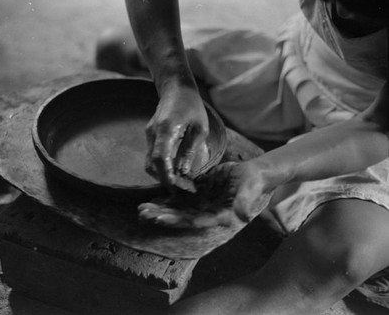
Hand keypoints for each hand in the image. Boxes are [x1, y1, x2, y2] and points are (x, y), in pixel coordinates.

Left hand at [138, 161, 273, 227]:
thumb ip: (245, 202)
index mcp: (217, 217)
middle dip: (161, 216)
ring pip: (177, 209)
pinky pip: (180, 197)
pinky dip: (167, 197)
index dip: (176, 220)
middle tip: (142, 213)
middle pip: (180, 217)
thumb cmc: (254, 182)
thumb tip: (245, 215)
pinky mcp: (199, 193)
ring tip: (141, 208)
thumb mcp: (250, 190)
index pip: (193, 221)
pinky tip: (153, 197)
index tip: (159, 218)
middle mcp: (206, 213)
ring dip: (160, 209)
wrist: (254, 174)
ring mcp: (201, 204)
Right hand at [146, 82, 208, 189]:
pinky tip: (174, 167)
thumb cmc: (192, 106)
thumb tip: (184, 173)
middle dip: (163, 178)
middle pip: (151, 164)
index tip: (174, 188)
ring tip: (179, 179)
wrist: (176, 87)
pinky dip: (161, 165)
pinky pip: (153, 155)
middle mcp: (153, 133)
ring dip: (161, 173)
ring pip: (150, 161)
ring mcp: (149, 134)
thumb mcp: (199, 129)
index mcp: (166, 129)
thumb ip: (190, 151)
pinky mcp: (150, 135)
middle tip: (179, 187)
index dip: (165, 176)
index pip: (160, 158)